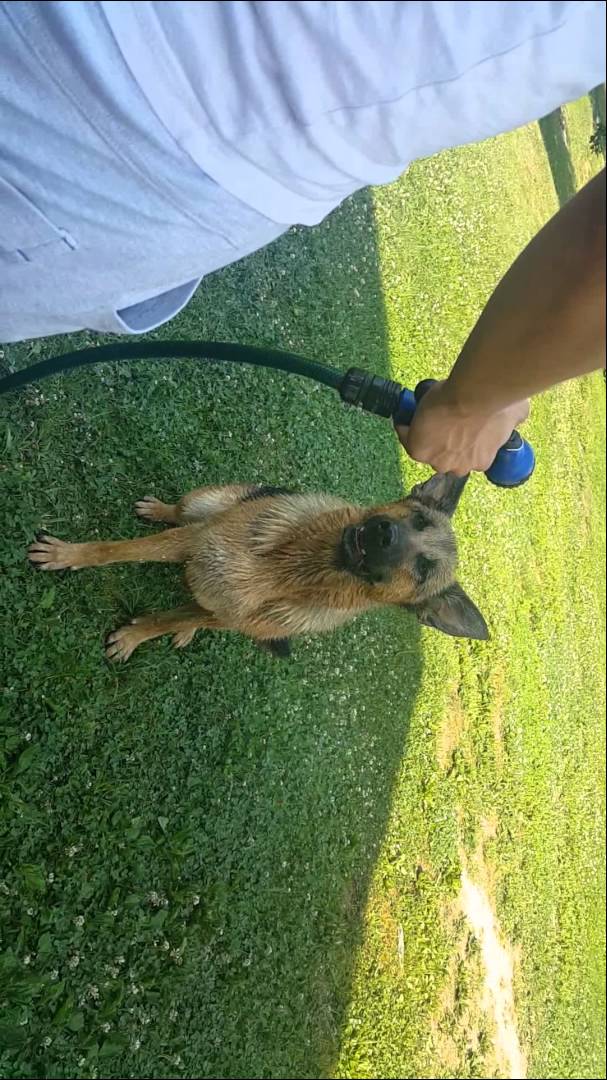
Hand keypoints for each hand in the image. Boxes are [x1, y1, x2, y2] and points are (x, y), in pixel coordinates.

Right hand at [395, 380, 529, 475]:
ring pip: (427, 449)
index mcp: (481, 461)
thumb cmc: (498, 403)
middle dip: (444, 440)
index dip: (463, 439)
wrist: (475, 395)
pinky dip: (405, 426)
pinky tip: (406, 414)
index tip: (459, 424)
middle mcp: (459, 467)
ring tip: (424, 413)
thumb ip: (516, 417)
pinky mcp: (419, 450)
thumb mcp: (515, 413)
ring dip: (426, 435)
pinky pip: (407, 437)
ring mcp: (438, 461)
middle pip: (446, 457)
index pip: (467, 455)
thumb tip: (521, 413)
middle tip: (443, 417)